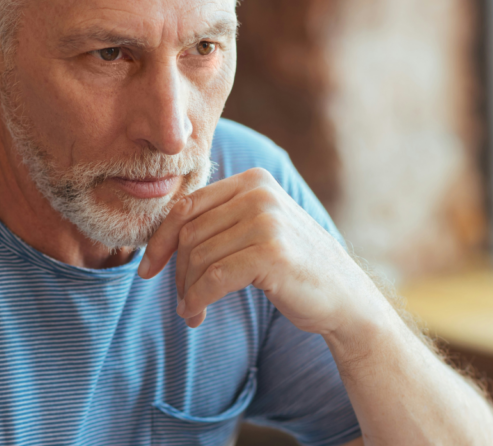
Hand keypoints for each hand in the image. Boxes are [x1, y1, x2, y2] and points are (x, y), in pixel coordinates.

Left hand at [138, 168, 376, 333]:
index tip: (147, 270)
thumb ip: (219, 222)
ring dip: (187, 291)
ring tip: (191, 311)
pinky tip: (197, 313)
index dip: (160, 240)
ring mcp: (268, 221)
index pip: (188, 205)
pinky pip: (214, 278)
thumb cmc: (293, 268)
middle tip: (180, 301)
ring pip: (199, 257)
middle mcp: (260, 193)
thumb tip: (158, 240)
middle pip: (190, 232)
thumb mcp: (257, 231)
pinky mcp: (271, 253)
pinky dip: (198, 299)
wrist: (345, 297)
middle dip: (177, 272)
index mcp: (253, 180)